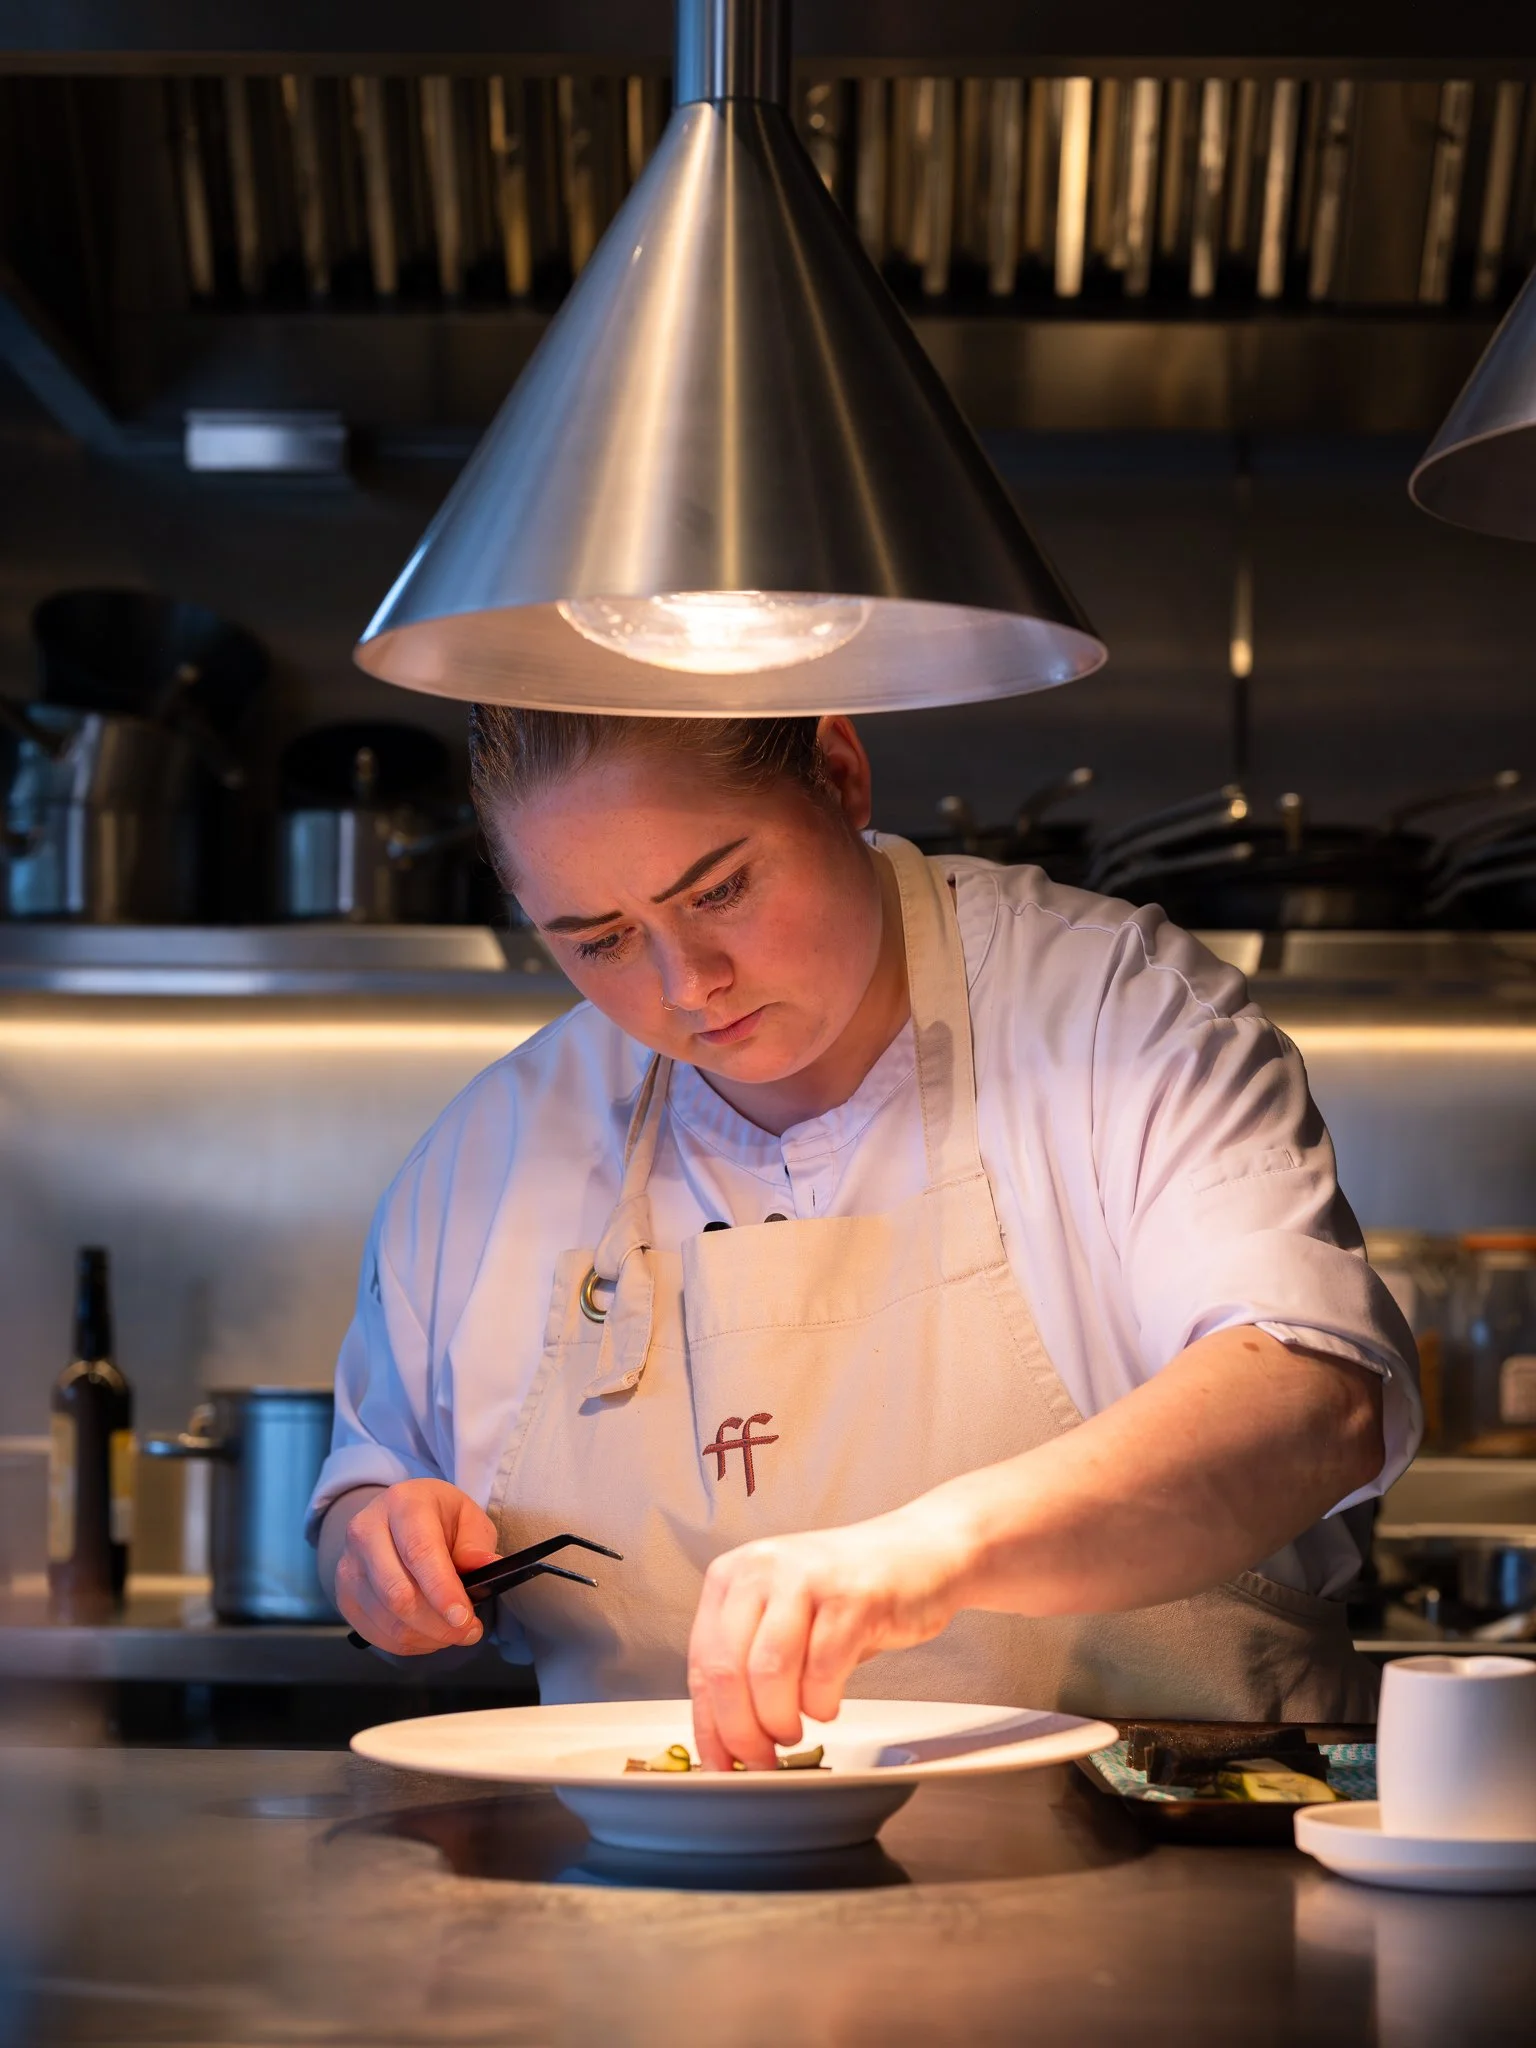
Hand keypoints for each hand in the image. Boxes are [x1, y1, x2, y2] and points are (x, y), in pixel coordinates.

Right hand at [331, 1479, 498, 1653]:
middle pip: (397, 1592)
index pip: (419, 1552)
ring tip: (454, 1634)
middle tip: (469, 1632)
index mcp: (402, 1503)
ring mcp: (349, 1566)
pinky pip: (375, 1633)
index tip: (463, 1618)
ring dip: (426, 1636)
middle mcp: (366, 1531)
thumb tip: (486, 1566)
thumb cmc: (438, 1518)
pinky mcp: (344, 1596)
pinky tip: (430, 1635)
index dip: (441, 1590)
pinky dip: (408, 1643)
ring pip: (387, 1618)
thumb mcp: (467, 1517)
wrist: (396, 1520)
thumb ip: (476, 1544)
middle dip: (437, 1623)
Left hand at [686, 1507, 970, 1769]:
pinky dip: (821, 1704)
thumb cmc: (849, 1594)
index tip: (719, 1764)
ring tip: (793, 1733)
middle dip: (741, 1733)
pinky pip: (822, 1670)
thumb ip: (751, 1664)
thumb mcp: (785, 1617)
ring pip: (769, 1673)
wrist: (920, 1552)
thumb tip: (726, 1739)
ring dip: (779, 1722)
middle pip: (728, 1670)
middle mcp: (762, 1568)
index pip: (702, 1662)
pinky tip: (828, 1705)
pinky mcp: (852, 1597)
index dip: (708, 1724)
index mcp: (733, 1574)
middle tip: (760, 1761)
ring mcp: (806, 1578)